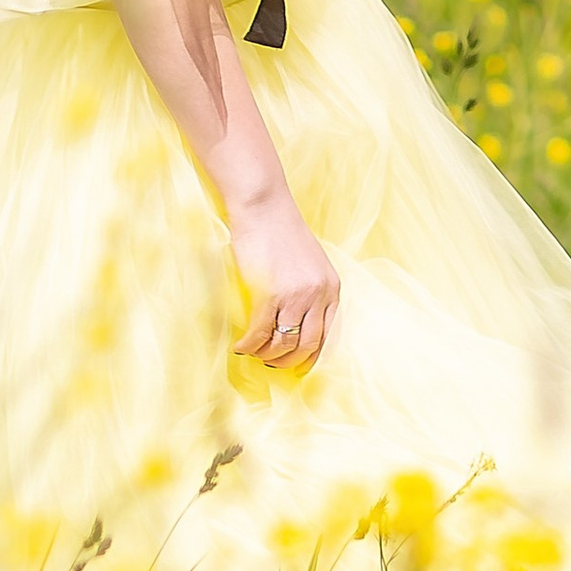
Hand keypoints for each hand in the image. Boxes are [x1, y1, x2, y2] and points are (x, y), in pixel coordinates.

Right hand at [229, 192, 340, 367]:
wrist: (263, 205)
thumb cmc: (281, 230)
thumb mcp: (309, 261)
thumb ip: (310, 289)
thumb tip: (295, 321)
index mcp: (331, 287)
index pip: (329, 336)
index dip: (312, 356)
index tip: (297, 365)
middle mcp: (318, 294)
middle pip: (308, 345)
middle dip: (288, 361)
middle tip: (271, 364)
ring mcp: (295, 295)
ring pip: (283, 343)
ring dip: (266, 355)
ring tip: (253, 353)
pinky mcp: (270, 293)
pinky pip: (260, 332)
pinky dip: (249, 344)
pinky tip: (239, 346)